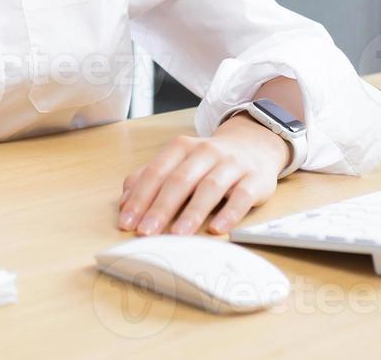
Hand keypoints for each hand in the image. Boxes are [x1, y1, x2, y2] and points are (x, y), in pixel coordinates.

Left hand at [118, 115, 289, 235]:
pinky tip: (217, 229)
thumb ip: (151, 178)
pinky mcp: (255, 179)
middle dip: (160, 208)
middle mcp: (205, 152)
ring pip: (209, 188)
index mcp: (181, 147)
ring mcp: (232, 164)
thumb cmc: (207, 161)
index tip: (127, 223)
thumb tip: (125, 202)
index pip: (156, 173)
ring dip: (192, 213)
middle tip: (146, 233)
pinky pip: (242, 197)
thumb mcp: (178, 162)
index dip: (140, 198)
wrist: (253, 144)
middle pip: (179, 180)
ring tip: (177, 236)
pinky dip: (229, 214)